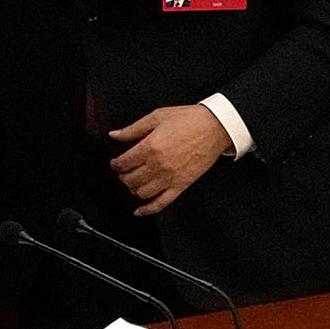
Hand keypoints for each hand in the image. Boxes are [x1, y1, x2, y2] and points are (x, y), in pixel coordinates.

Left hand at [109, 105, 230, 215]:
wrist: (214, 127)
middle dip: (123, 176)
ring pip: (141, 193)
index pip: (123, 163)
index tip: (116, 163)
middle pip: (130, 179)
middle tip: (123, 172)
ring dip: (133, 189)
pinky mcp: (181, 186)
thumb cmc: (189, 120)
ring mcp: (169, 178)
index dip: (116, 164)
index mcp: (150, 146)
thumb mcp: (157, 117)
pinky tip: (140, 211)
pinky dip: (148, 210)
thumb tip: (115, 135)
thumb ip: (133, 129)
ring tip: (133, 183)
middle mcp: (158, 165)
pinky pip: (161, 203)